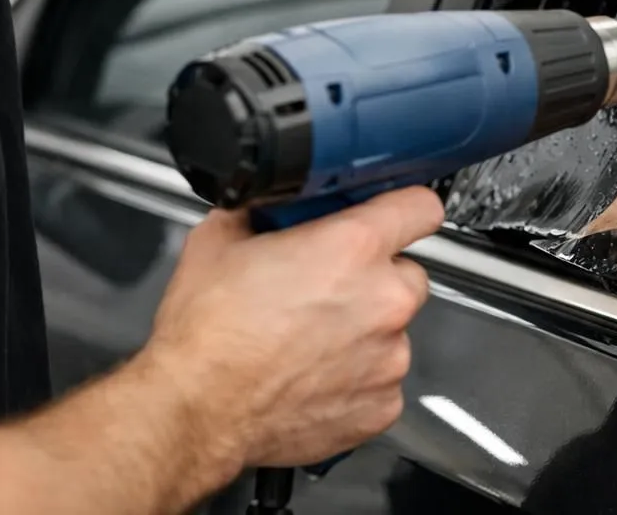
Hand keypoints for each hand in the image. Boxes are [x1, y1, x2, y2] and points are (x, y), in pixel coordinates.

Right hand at [141, 187, 443, 470]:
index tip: (395, 215)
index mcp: (355, 248)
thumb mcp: (219, 241)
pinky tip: (314, 376)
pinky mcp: (382, 404)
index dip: (405, 207)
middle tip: (329, 290)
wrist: (195, 410)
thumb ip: (258, 214)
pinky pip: (382, 380)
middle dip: (375, 277)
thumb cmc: (208, 336)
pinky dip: (357, 378)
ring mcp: (389, 356)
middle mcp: (384, 300)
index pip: (421, 206)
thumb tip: (263, 206)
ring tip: (310, 341)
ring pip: (395, 330)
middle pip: (408, 273)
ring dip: (365, 331)